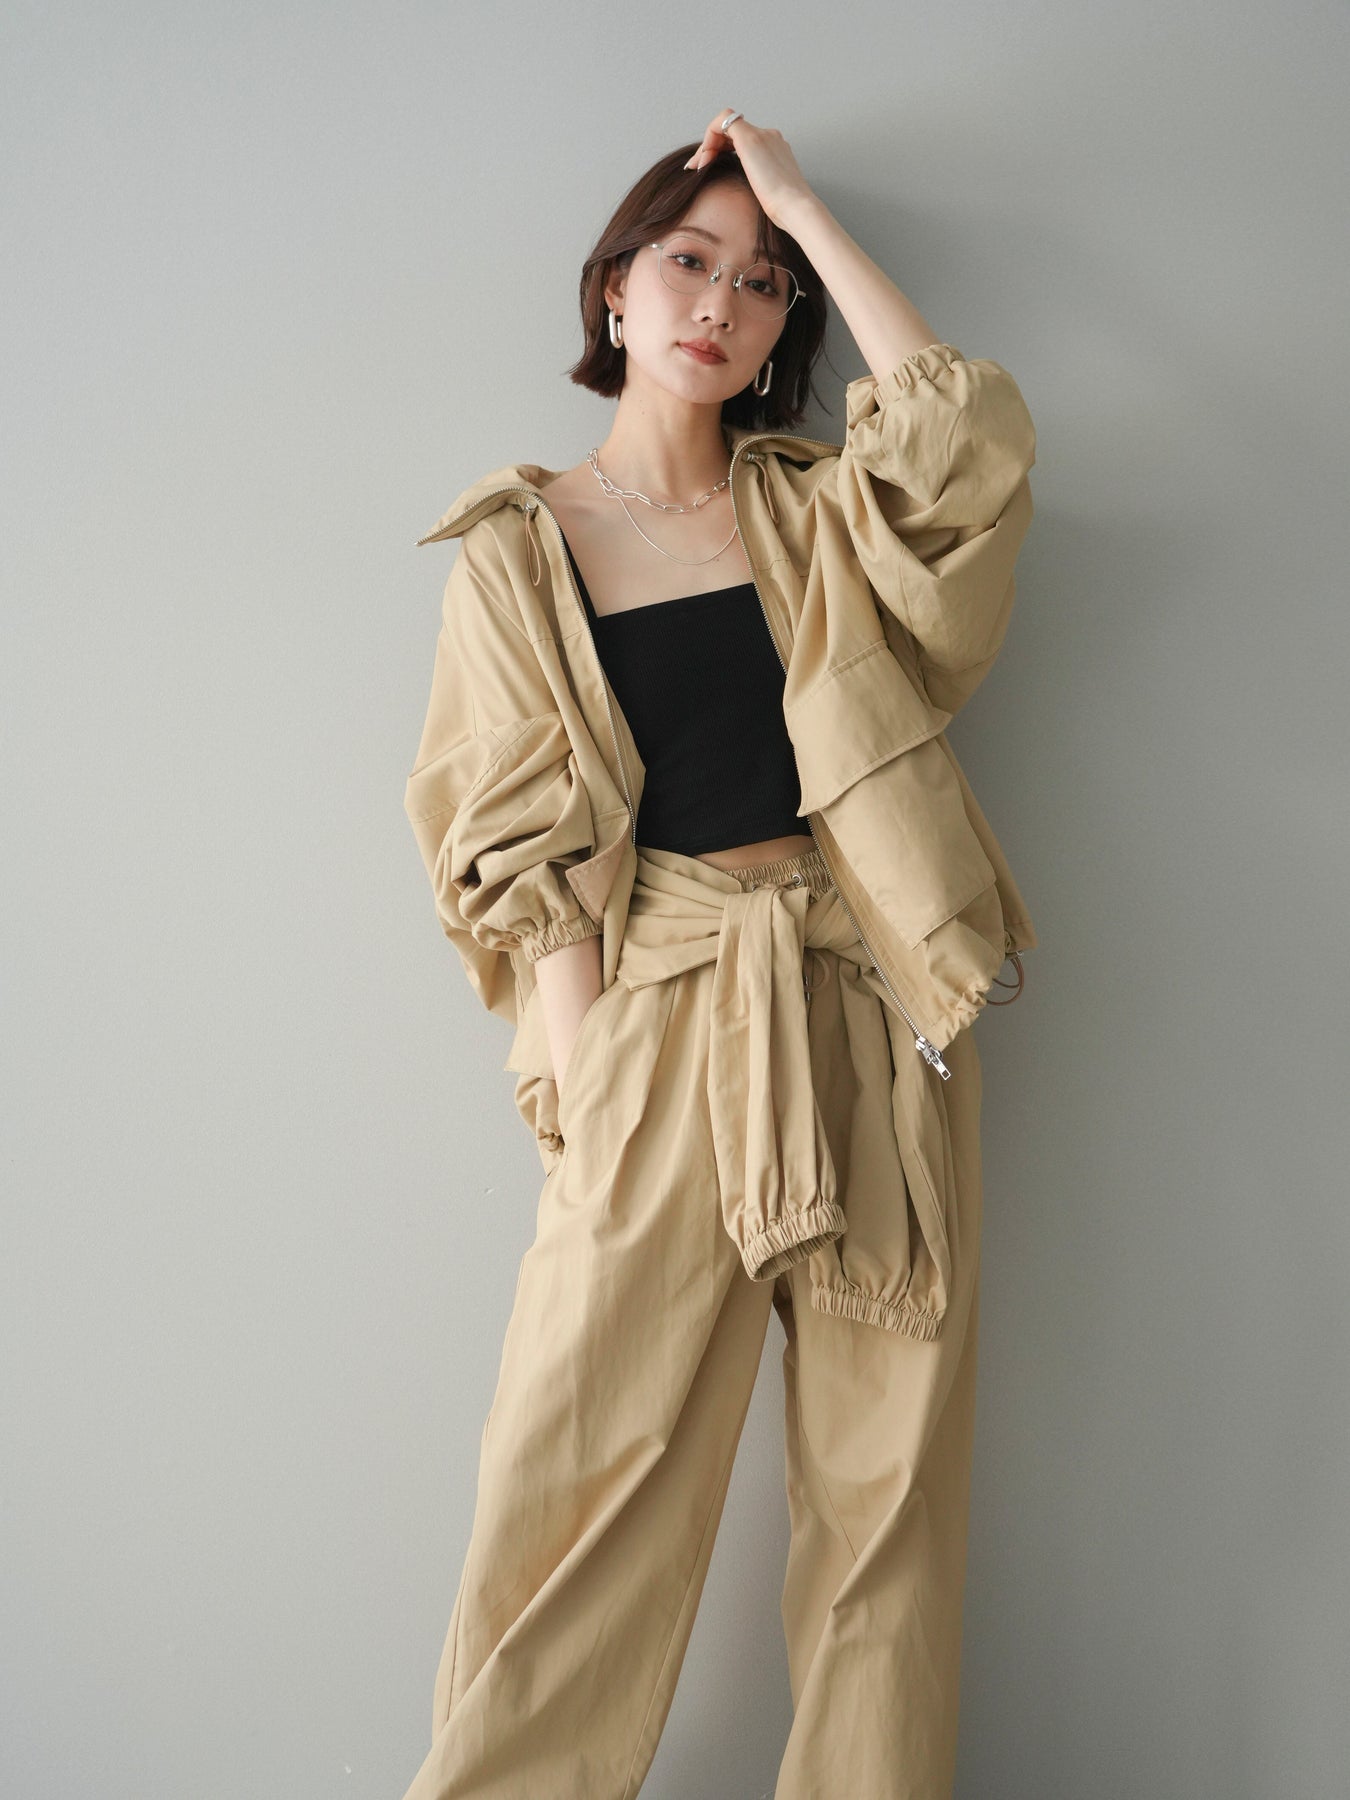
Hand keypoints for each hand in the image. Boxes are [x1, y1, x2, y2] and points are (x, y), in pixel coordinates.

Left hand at [683, 110, 817, 231]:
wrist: (794, 208)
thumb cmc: (783, 209)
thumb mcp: (767, 193)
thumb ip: (756, 183)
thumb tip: (745, 191)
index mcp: (775, 148)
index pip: (741, 139)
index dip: (721, 149)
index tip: (708, 168)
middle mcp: (769, 136)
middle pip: (731, 131)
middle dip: (710, 146)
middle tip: (697, 167)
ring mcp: (761, 134)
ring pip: (725, 125)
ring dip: (707, 144)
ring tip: (698, 166)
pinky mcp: (750, 138)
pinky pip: (722, 121)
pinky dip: (708, 137)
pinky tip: (703, 160)